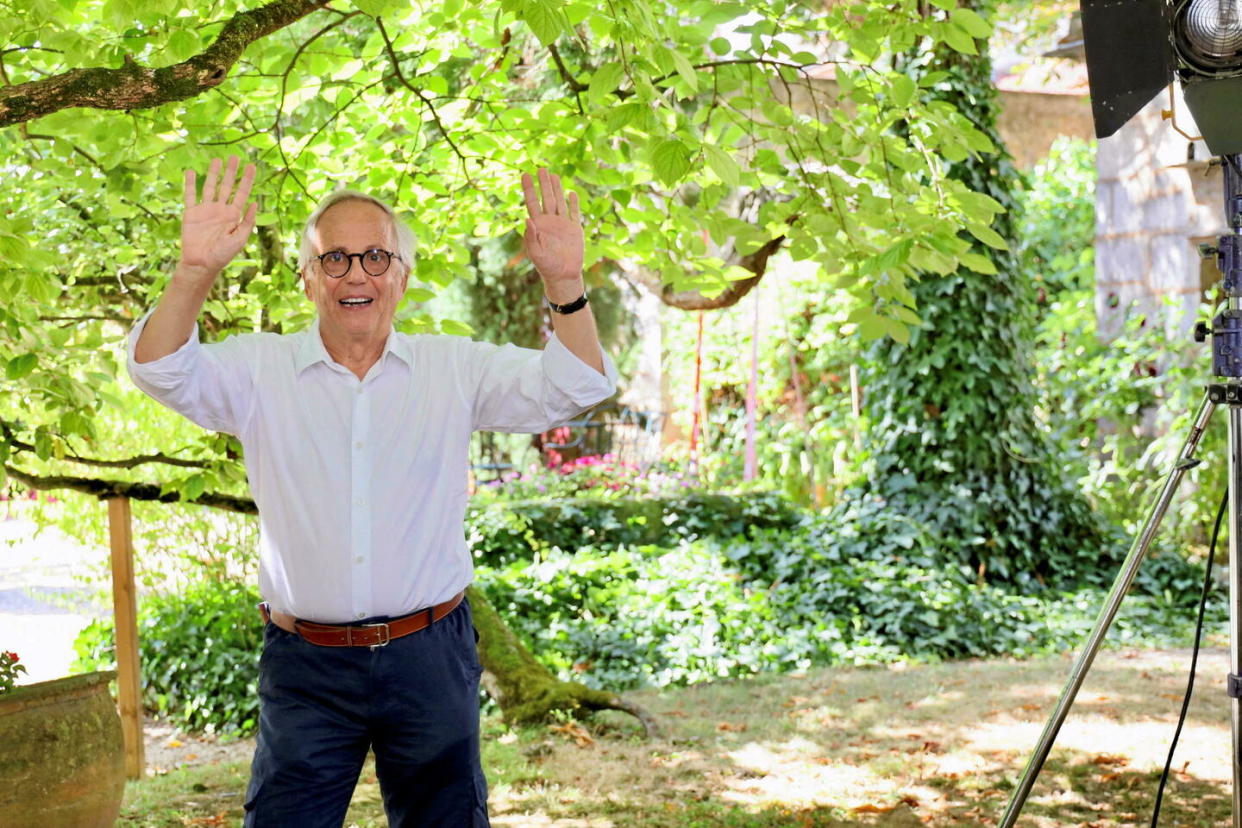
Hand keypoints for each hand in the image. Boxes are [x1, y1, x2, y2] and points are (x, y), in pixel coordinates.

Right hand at [180, 156, 257, 280]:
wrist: (201, 263)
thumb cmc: (223, 254)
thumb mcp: (240, 238)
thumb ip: (247, 221)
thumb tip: (255, 203)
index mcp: (234, 215)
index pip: (242, 193)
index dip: (247, 180)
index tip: (251, 166)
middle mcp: (220, 210)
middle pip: (227, 186)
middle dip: (231, 172)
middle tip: (235, 157)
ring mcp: (205, 210)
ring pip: (210, 187)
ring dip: (213, 173)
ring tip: (216, 160)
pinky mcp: (191, 213)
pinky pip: (190, 195)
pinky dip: (190, 183)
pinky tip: (191, 172)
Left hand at [521, 168, 583, 294]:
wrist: (564, 275)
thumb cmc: (547, 266)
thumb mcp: (536, 253)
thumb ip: (531, 236)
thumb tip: (527, 218)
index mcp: (538, 225)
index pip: (532, 202)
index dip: (529, 189)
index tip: (525, 175)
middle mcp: (549, 222)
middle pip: (546, 198)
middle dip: (543, 184)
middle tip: (540, 168)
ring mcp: (562, 224)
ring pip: (559, 202)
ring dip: (556, 188)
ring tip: (553, 175)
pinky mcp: (574, 229)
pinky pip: (573, 213)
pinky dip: (573, 203)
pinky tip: (571, 193)